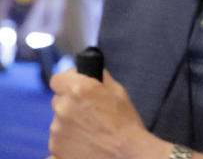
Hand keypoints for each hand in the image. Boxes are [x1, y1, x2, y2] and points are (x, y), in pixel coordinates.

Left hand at [48, 68, 162, 158]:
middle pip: (58, 100)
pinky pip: (57, 140)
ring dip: (69, 123)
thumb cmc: (125, 124)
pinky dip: (67, 141)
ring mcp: (57, 130)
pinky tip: (84, 143)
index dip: (67, 81)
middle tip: (89, 113)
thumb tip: (90, 73)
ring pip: (58, 121)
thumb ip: (99, 79)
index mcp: (79, 89)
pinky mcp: (54, 149)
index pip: (57, 78)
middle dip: (70, 104)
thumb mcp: (118, 92)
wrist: (126, 154)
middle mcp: (63, 108)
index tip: (74, 87)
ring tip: (91, 131)